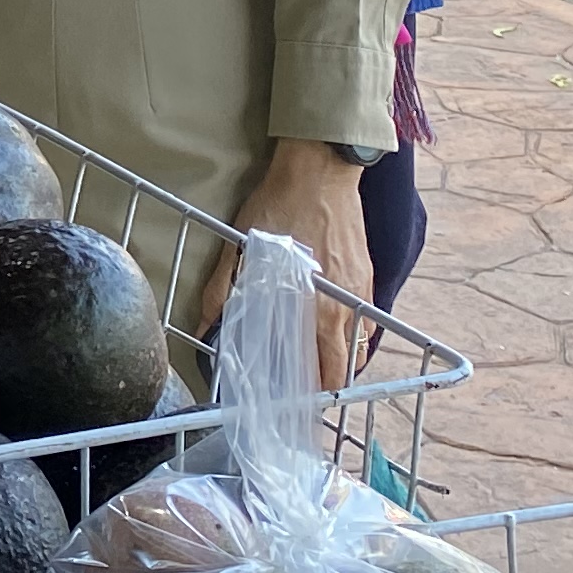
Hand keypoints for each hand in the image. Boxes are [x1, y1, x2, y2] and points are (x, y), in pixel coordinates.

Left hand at [200, 139, 376, 386]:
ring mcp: (362, 291)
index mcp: (318, 309)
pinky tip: (328, 329)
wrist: (321, 166)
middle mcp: (347, 307)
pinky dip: (350, 333)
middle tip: (302, 393)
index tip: (295, 406)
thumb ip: (222, 289)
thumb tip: (205, 325)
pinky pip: (363, 319)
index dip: (312, 394)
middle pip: (346, 365)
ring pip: (358, 344)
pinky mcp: (367, 273)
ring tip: (314, 366)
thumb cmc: (280, 204)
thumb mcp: (241, 246)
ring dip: (340, 359)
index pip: (326, 372)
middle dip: (327, 384)